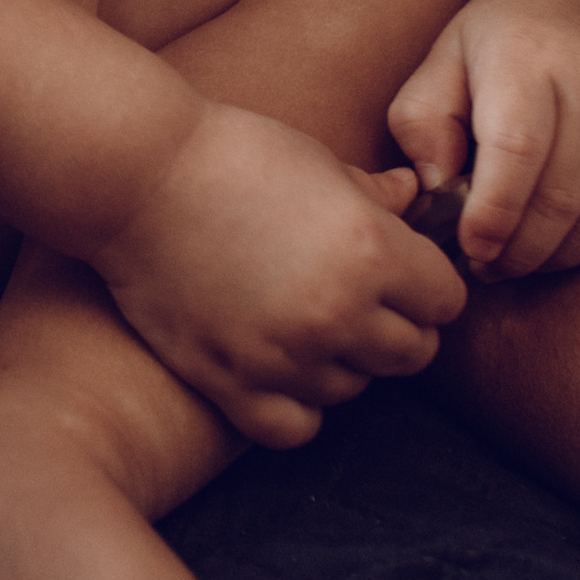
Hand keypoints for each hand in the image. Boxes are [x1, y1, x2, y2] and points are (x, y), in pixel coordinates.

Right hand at [87, 97, 469, 449]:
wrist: (132, 174)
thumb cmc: (229, 152)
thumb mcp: (318, 161)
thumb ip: (376, 196)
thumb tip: (415, 197)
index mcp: (371, 250)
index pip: (447, 301)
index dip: (427, 284)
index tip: (400, 272)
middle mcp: (336, 312)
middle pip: (412, 353)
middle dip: (393, 326)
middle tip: (354, 298)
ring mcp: (282, 355)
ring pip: (354, 390)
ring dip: (340, 362)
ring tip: (302, 319)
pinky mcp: (230, 381)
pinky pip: (295, 428)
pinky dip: (295, 405)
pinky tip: (278, 365)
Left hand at [389, 0, 579, 279]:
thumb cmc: (503, 37)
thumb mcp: (443, 58)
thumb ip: (423, 122)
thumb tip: (435, 188)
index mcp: (529, 57)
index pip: (518, 149)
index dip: (494, 212)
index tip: (470, 247)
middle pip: (560, 195)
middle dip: (517, 247)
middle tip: (482, 264)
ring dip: (550, 255)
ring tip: (510, 261)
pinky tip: (550, 243)